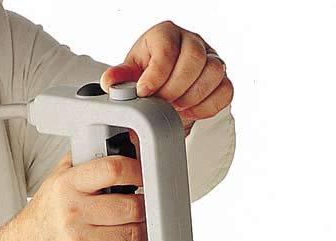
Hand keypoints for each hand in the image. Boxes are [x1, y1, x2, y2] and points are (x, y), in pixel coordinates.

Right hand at [0, 153, 147, 240]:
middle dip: (143, 205)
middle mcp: (72, 213)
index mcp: (66, 186)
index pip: (112, 169)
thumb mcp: (58, 179)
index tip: (143, 175)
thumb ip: (87, 159)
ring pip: (132, 234)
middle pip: (129, 206)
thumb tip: (124, 140)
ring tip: (139, 223)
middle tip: (144, 203)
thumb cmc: (46, 215)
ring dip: (143, 229)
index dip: (136, 171)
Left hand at [101, 21, 232, 133]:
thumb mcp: (131, 74)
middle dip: (175, 88)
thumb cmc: (147, 76)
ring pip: (214, 73)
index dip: (156, 74)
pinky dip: (208, 106)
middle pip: (195, 58)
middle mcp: (192, 41)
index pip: (168, 48)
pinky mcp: (222, 79)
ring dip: (192, 97)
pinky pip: (225, 91)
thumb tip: (110, 82)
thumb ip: (121, 78)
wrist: (165, 89)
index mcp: (166, 33)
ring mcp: (211, 59)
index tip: (145, 92)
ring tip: (175, 108)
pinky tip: (191, 111)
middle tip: (162, 104)